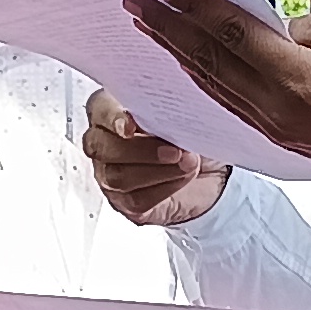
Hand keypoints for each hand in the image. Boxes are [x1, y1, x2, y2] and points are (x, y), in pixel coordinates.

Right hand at [81, 91, 230, 226]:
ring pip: (116, 176)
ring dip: (157, 170)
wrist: (212, 164)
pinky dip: (165, 188)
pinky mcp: (125, 202)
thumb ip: (167, 106)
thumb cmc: (191, 130)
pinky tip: (183, 177)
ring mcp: (109, 174)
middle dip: (140, 149)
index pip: (98, 109)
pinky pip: (135, 200)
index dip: (112, 118)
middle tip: (175, 150)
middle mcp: (104, 141)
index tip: (132, 126)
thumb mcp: (184, 110)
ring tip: (188, 163)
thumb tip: (167, 113)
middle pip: (100, 147)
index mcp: (112, 108)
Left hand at [124, 0, 310, 215]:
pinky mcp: (278, 137)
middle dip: (168, 29)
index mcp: (299, 81)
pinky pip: (227, 104)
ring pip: (213, 85)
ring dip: (177, 54)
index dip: (195, 7)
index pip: (233, 35)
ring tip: (148, 28)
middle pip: (209, 61)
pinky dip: (201, 79)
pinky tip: (187, 64)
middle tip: (133, 2)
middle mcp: (276, 108)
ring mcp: (274, 128)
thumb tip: (280, 26)